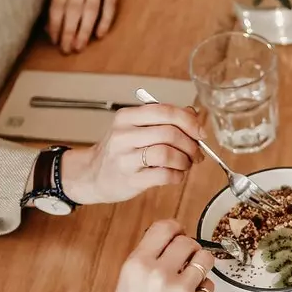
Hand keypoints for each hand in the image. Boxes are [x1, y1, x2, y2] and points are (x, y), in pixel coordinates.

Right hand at [45, 221, 213, 291]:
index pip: (165, 227)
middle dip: (191, 252)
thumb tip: (172, 244)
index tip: (180, 237)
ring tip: (190, 285)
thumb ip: (148, 264)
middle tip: (186, 266)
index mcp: (137, 265)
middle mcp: (159, 274)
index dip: (177, 230)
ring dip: (201, 270)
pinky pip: (209, 289)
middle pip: (189, 242)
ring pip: (205, 261)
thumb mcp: (127, 287)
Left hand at [47, 0, 121, 53]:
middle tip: (66, 49)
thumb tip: (48, 29)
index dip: (55, 23)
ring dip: (84, 30)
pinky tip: (99, 35)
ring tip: (79, 47)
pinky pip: (109, 6)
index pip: (58, 3)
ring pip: (90, 9)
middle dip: (69, 31)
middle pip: (74, 8)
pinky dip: (104, 21)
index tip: (55, 40)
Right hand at [58, 104, 205, 204]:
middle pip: (170, 133)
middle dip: (191, 144)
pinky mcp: (130, 180)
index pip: (164, 111)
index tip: (200, 133)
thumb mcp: (136, 128)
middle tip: (197, 153)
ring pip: (167, 154)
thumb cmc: (120, 151)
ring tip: (186, 164)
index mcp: (126, 117)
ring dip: (185, 161)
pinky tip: (176, 175)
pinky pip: (164, 175)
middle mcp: (123, 135)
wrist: (91, 175)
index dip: (189, 121)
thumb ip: (163, 119)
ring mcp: (125, 158)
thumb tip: (193, 115)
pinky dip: (177, 176)